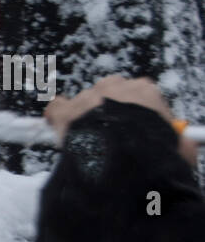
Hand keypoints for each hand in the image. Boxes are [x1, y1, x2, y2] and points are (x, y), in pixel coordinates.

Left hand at [43, 76, 197, 164]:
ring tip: (89, 143)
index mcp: (147, 92)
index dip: (136, 117)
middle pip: (111, 96)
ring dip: (85, 120)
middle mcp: (117, 87)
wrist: (122, 153)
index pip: (141, 98)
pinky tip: (57, 128)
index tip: (135, 131)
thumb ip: (178, 143)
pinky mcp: (67, 110)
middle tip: (110, 137)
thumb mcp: (176, 148)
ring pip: (84, 104)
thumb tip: (184, 147)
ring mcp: (89, 96)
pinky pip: (56, 108)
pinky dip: (56, 118)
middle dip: (109, 114)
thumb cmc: (152, 151)